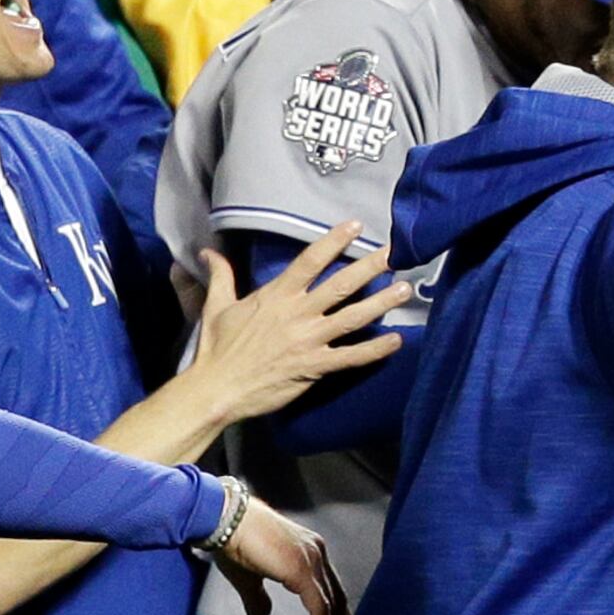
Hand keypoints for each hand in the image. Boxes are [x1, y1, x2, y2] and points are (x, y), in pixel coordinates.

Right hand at [182, 227, 407, 427]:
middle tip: (395, 252)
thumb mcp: (216, 306)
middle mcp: (297, 314)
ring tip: (405, 290)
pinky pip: (350, 357)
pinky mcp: (313, 366)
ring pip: (352, 318)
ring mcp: (308, 340)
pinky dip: (374, 350)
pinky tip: (396, 341)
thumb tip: (208, 251)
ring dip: (381, 303)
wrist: (217, 388)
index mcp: (276, 295)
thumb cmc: (217, 348)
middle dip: (370, 266)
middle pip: (340, 285)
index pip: (310, 261)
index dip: (334, 242)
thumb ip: (221, 276)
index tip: (355, 226)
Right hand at [212, 496, 350, 614]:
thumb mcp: (249, 577)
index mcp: (308, 549)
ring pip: (331, 607)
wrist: (225, 520)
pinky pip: (320, 611)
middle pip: (336, 597)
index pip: (329, 586)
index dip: (334, 612)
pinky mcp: (303, 572)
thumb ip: (258, 599)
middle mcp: (317, 552)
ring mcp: (312, 561)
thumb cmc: (233, 542)